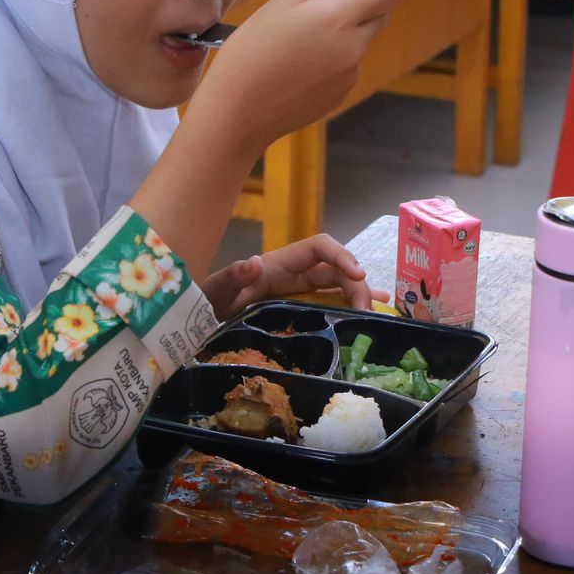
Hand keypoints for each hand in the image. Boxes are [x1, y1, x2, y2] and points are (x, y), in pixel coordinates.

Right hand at [190, 0, 402, 155]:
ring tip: (292, 44)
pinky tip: (293, 68)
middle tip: (317, 5)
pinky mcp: (340, 95)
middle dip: (358, 2)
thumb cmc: (251, 52)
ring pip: (357, 41)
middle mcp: (353, 48)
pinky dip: (328, 59)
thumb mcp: (280, 2)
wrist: (237, 113)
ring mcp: (349, 76)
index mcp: (339, 19)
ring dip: (338, 32)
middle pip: (378, 15)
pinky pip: (344, 67)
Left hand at [201, 234, 387, 316]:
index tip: (358, 275)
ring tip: (381, 311)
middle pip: (335, 270)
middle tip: (369, 311)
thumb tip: (255, 262)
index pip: (318, 249)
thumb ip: (230, 277)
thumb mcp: (213, 292)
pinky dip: (351, 305)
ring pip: (337, 287)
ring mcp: (296, 292)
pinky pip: (330, 303)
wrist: (193, 324)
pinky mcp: (296, 309)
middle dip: (356, 285)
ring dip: (360, 295)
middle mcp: (291, 275)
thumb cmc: (204, 304)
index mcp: (277, 265)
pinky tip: (373, 314)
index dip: (341, 257)